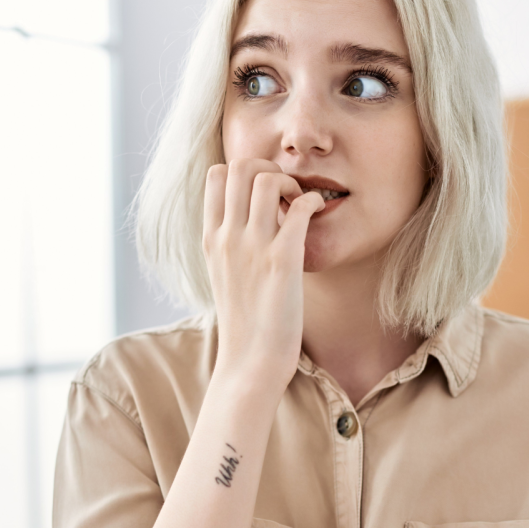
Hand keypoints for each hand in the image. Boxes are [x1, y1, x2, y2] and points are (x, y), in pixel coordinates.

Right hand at [203, 159, 323, 395]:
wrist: (250, 362)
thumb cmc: (244, 322)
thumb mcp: (223, 275)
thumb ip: (229, 243)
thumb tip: (246, 218)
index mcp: (211, 238)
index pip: (216, 175)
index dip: (245, 172)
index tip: (264, 194)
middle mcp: (227, 237)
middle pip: (241, 165)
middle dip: (269, 167)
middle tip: (285, 193)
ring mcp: (253, 247)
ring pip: (268, 178)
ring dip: (291, 182)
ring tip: (300, 205)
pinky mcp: (282, 261)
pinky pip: (300, 207)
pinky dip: (313, 201)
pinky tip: (317, 215)